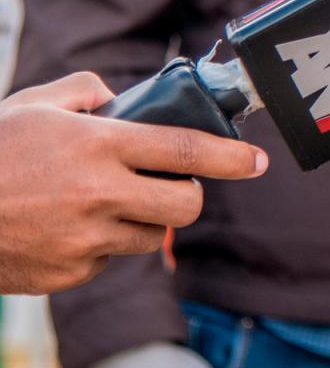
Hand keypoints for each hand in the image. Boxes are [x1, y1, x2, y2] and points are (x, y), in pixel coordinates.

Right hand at [0, 73, 268, 294]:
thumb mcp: (33, 104)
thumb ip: (87, 91)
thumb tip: (121, 96)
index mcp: (99, 146)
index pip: (188, 151)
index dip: (232, 158)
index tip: (259, 162)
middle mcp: (99, 195)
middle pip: (186, 206)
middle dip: (189, 195)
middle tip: (171, 184)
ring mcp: (84, 241)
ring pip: (150, 237)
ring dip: (142, 220)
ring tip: (102, 202)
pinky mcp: (67, 275)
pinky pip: (107, 261)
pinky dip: (99, 246)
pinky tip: (64, 228)